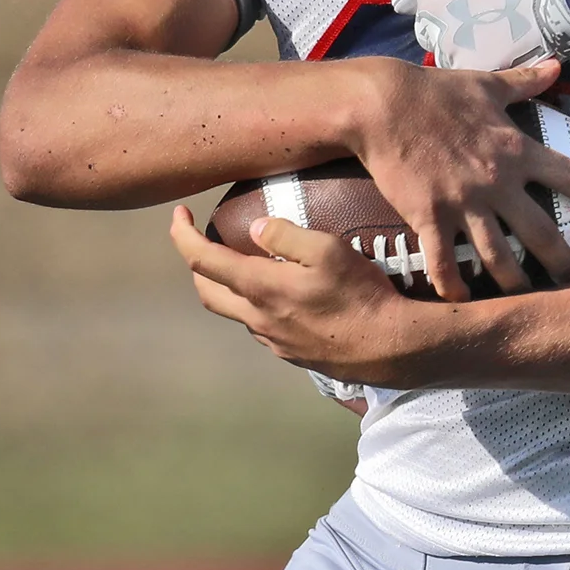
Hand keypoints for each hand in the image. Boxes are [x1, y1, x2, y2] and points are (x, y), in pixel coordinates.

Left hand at [170, 205, 422, 384]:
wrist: (390, 346)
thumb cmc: (361, 292)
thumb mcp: (328, 249)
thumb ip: (285, 235)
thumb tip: (253, 228)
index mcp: (260, 288)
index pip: (202, 261)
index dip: (182, 235)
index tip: (178, 215)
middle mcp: (258, 318)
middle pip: (207, 292)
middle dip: (197, 264)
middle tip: (204, 241)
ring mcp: (274, 341)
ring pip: (237, 311)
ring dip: (231, 286)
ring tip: (249, 264)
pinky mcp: (292, 354)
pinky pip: (262, 327)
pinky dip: (258, 305)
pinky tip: (284, 295)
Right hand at [341, 57, 569, 301]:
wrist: (382, 105)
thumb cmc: (436, 92)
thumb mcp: (487, 84)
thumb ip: (526, 81)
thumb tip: (558, 66)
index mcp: (516, 148)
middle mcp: (496, 180)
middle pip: (541, 231)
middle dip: (561, 260)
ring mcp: (462, 202)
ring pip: (497, 256)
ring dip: (514, 283)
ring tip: (524, 302)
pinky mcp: (428, 216)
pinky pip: (443, 260)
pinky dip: (452, 285)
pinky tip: (459, 301)